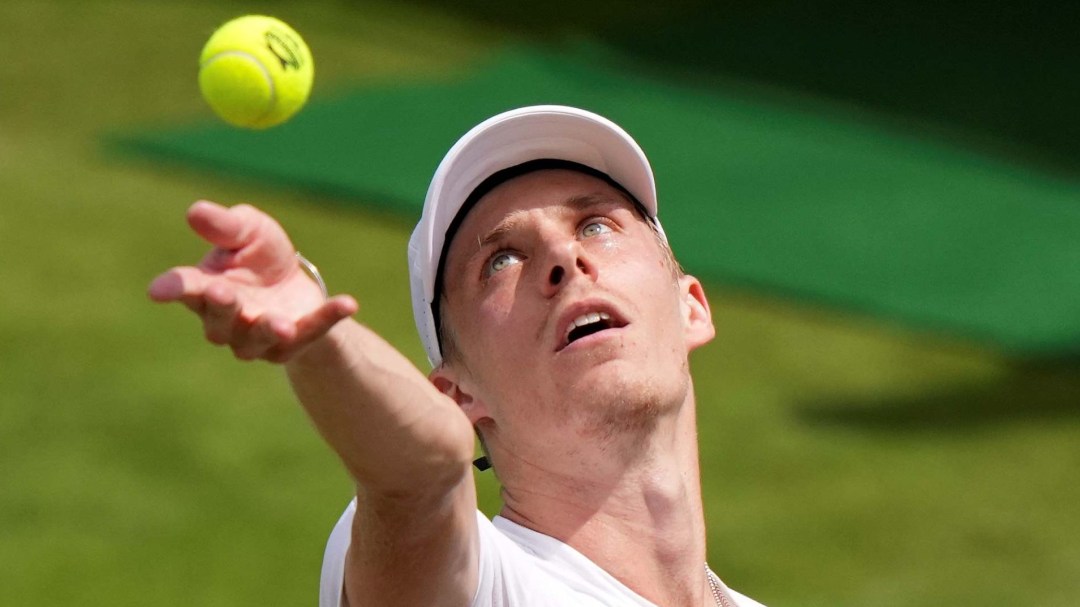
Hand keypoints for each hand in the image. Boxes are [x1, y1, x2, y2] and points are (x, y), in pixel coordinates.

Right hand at [148, 201, 357, 361]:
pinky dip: (328, 319)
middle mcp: (226, 321)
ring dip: (269, 329)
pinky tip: (348, 303)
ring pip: (257, 340)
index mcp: (205, 289)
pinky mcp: (293, 345)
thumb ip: (224, 225)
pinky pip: (311, 334)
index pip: (184, 288)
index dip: (172, 288)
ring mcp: (258, 339)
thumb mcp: (247, 230)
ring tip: (282, 323)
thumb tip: (196, 211)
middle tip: (223, 292)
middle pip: (218, 321)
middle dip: (222, 307)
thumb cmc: (260, 255)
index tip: (158, 290)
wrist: (293, 286)